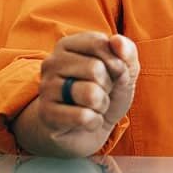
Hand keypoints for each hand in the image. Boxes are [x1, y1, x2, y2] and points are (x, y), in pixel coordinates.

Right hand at [13, 32, 140, 157]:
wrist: (85, 131)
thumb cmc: (105, 93)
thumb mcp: (124, 71)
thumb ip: (127, 52)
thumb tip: (117, 40)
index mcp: (68, 44)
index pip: (100, 43)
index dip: (117, 63)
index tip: (113, 73)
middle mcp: (52, 62)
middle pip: (96, 69)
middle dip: (108, 86)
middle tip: (99, 93)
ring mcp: (46, 88)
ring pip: (90, 94)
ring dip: (102, 105)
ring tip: (93, 107)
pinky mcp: (46, 114)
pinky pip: (83, 117)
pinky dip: (94, 122)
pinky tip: (86, 121)